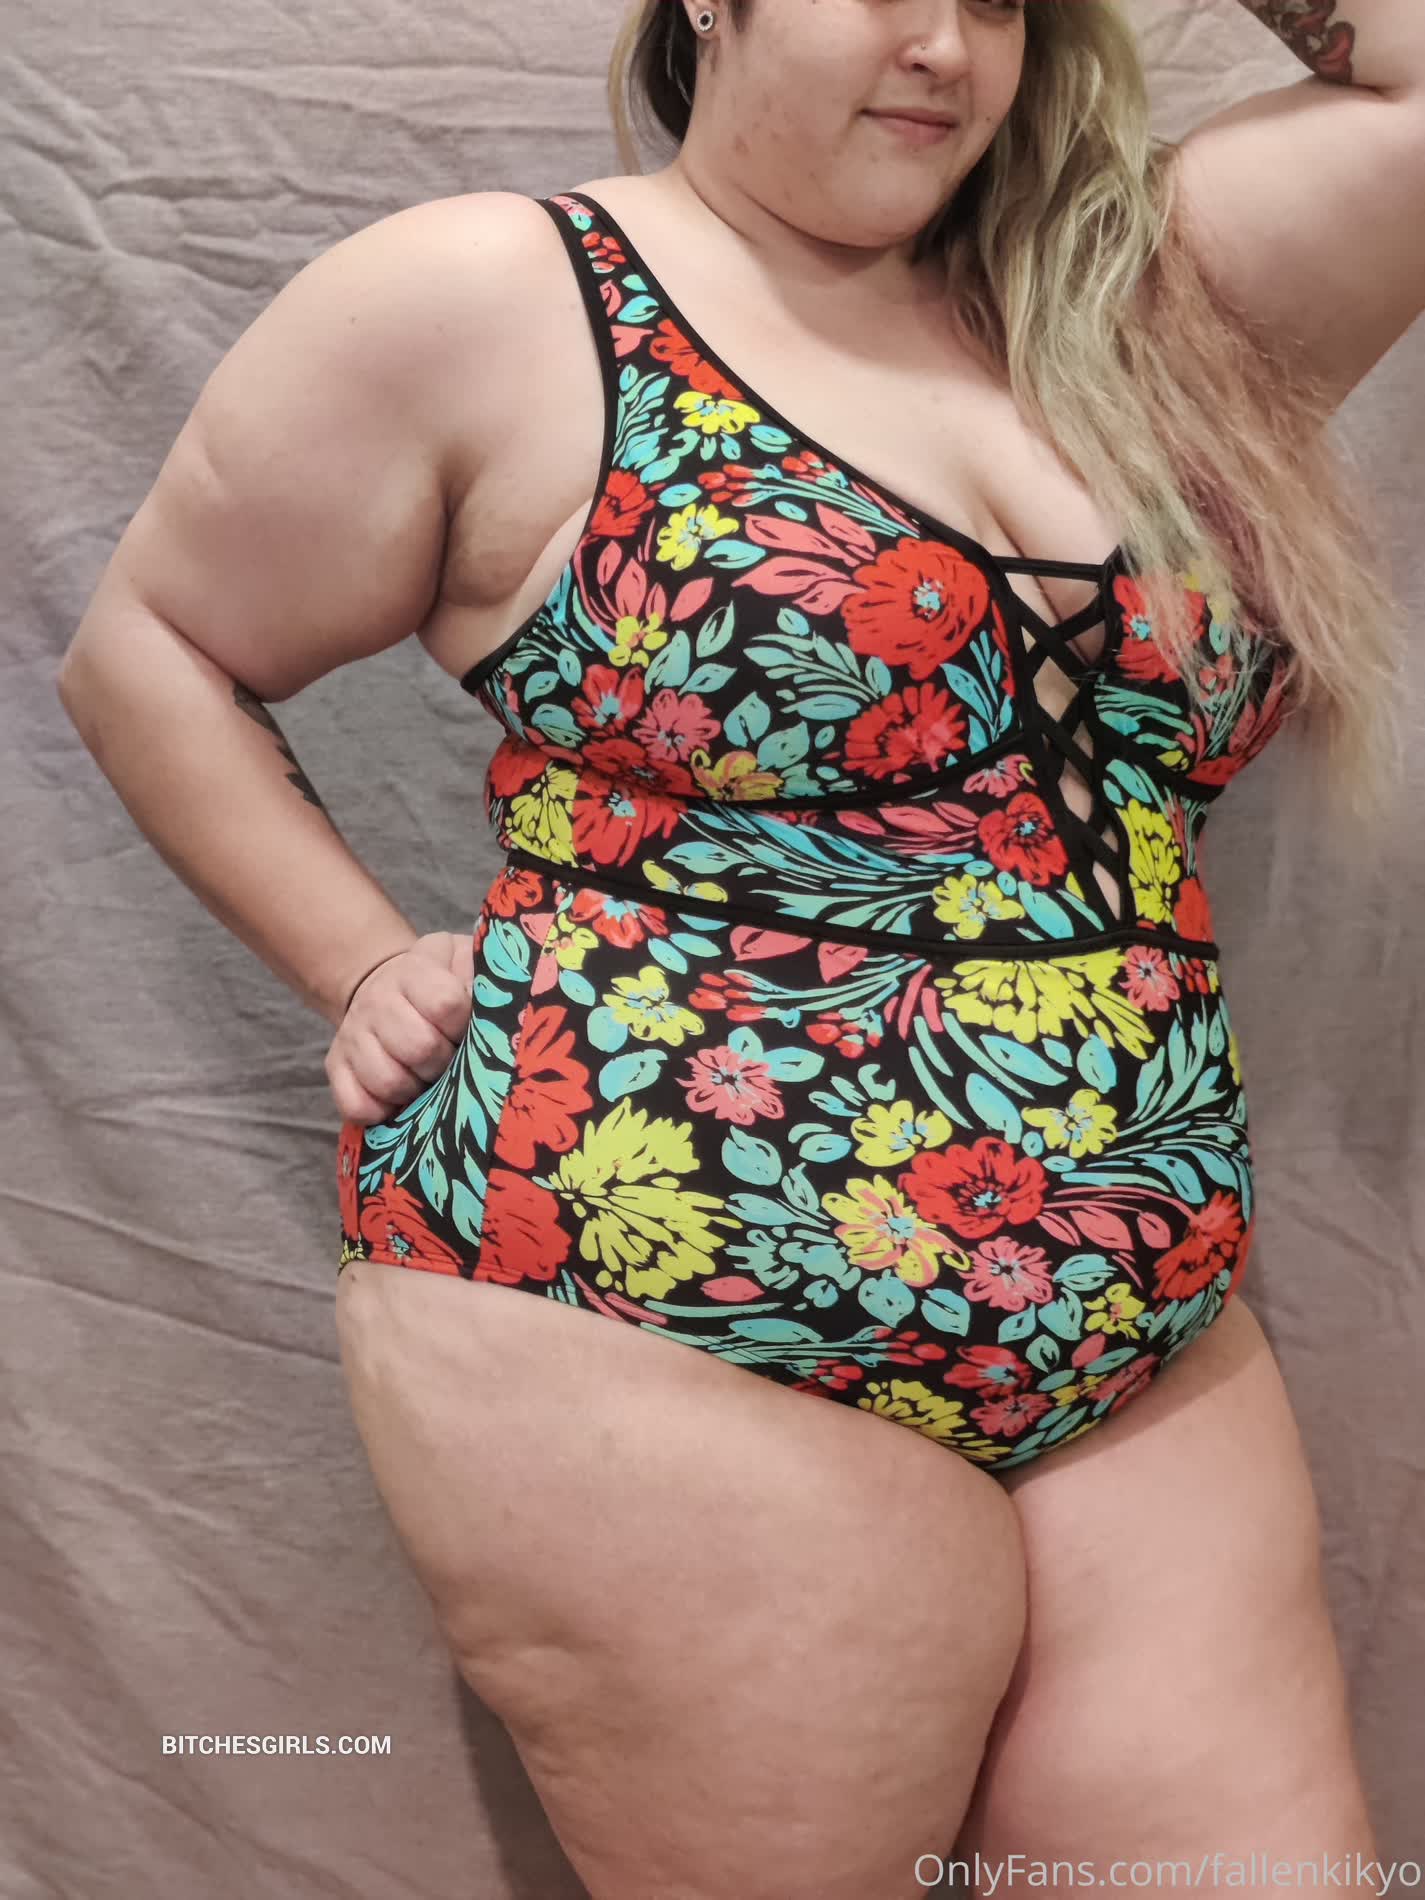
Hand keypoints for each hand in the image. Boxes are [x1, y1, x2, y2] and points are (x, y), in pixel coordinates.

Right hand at [325, 929, 474, 1124]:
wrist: (387, 986)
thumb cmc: (442, 981)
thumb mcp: (465, 963)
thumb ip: (481, 979)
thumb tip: (496, 1011)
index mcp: (414, 971)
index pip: (446, 1004)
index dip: (463, 1026)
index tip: (465, 1029)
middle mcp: (377, 1000)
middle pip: (419, 1048)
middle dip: (444, 1062)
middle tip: (450, 1059)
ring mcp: (352, 1035)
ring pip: (388, 1081)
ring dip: (416, 1089)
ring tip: (427, 1078)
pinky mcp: (336, 1066)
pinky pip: (356, 1106)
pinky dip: (382, 1112)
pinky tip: (400, 1100)